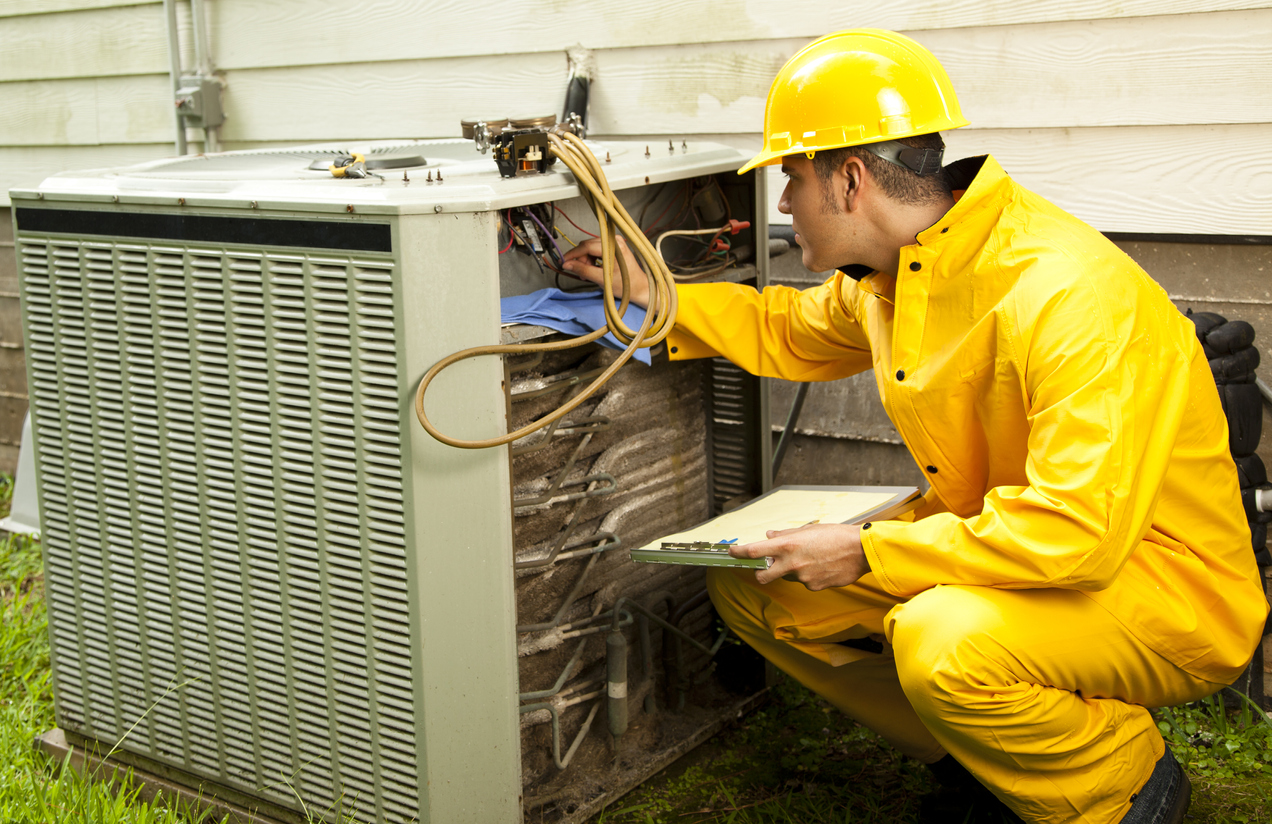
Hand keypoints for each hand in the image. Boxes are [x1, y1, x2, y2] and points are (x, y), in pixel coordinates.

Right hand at [561, 235, 650, 308]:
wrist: (640, 288)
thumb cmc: (627, 285)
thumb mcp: (602, 279)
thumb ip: (583, 270)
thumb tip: (567, 265)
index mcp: (614, 246)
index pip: (586, 246)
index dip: (573, 255)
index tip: (564, 262)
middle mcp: (615, 240)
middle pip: (587, 245)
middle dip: (580, 259)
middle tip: (579, 272)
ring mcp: (615, 242)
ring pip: (590, 247)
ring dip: (586, 260)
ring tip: (588, 273)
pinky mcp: (614, 246)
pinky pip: (596, 249)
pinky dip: (592, 259)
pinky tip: (593, 269)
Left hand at [730, 523, 868, 589]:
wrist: (862, 551)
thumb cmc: (837, 536)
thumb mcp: (808, 530)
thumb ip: (786, 534)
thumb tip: (770, 535)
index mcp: (788, 545)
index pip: (755, 551)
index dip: (740, 552)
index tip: (732, 552)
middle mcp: (792, 563)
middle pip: (763, 575)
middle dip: (761, 573)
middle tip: (766, 567)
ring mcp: (803, 578)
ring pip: (789, 577)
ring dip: (794, 570)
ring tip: (813, 558)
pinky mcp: (814, 587)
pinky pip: (805, 582)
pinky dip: (809, 576)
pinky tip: (823, 566)